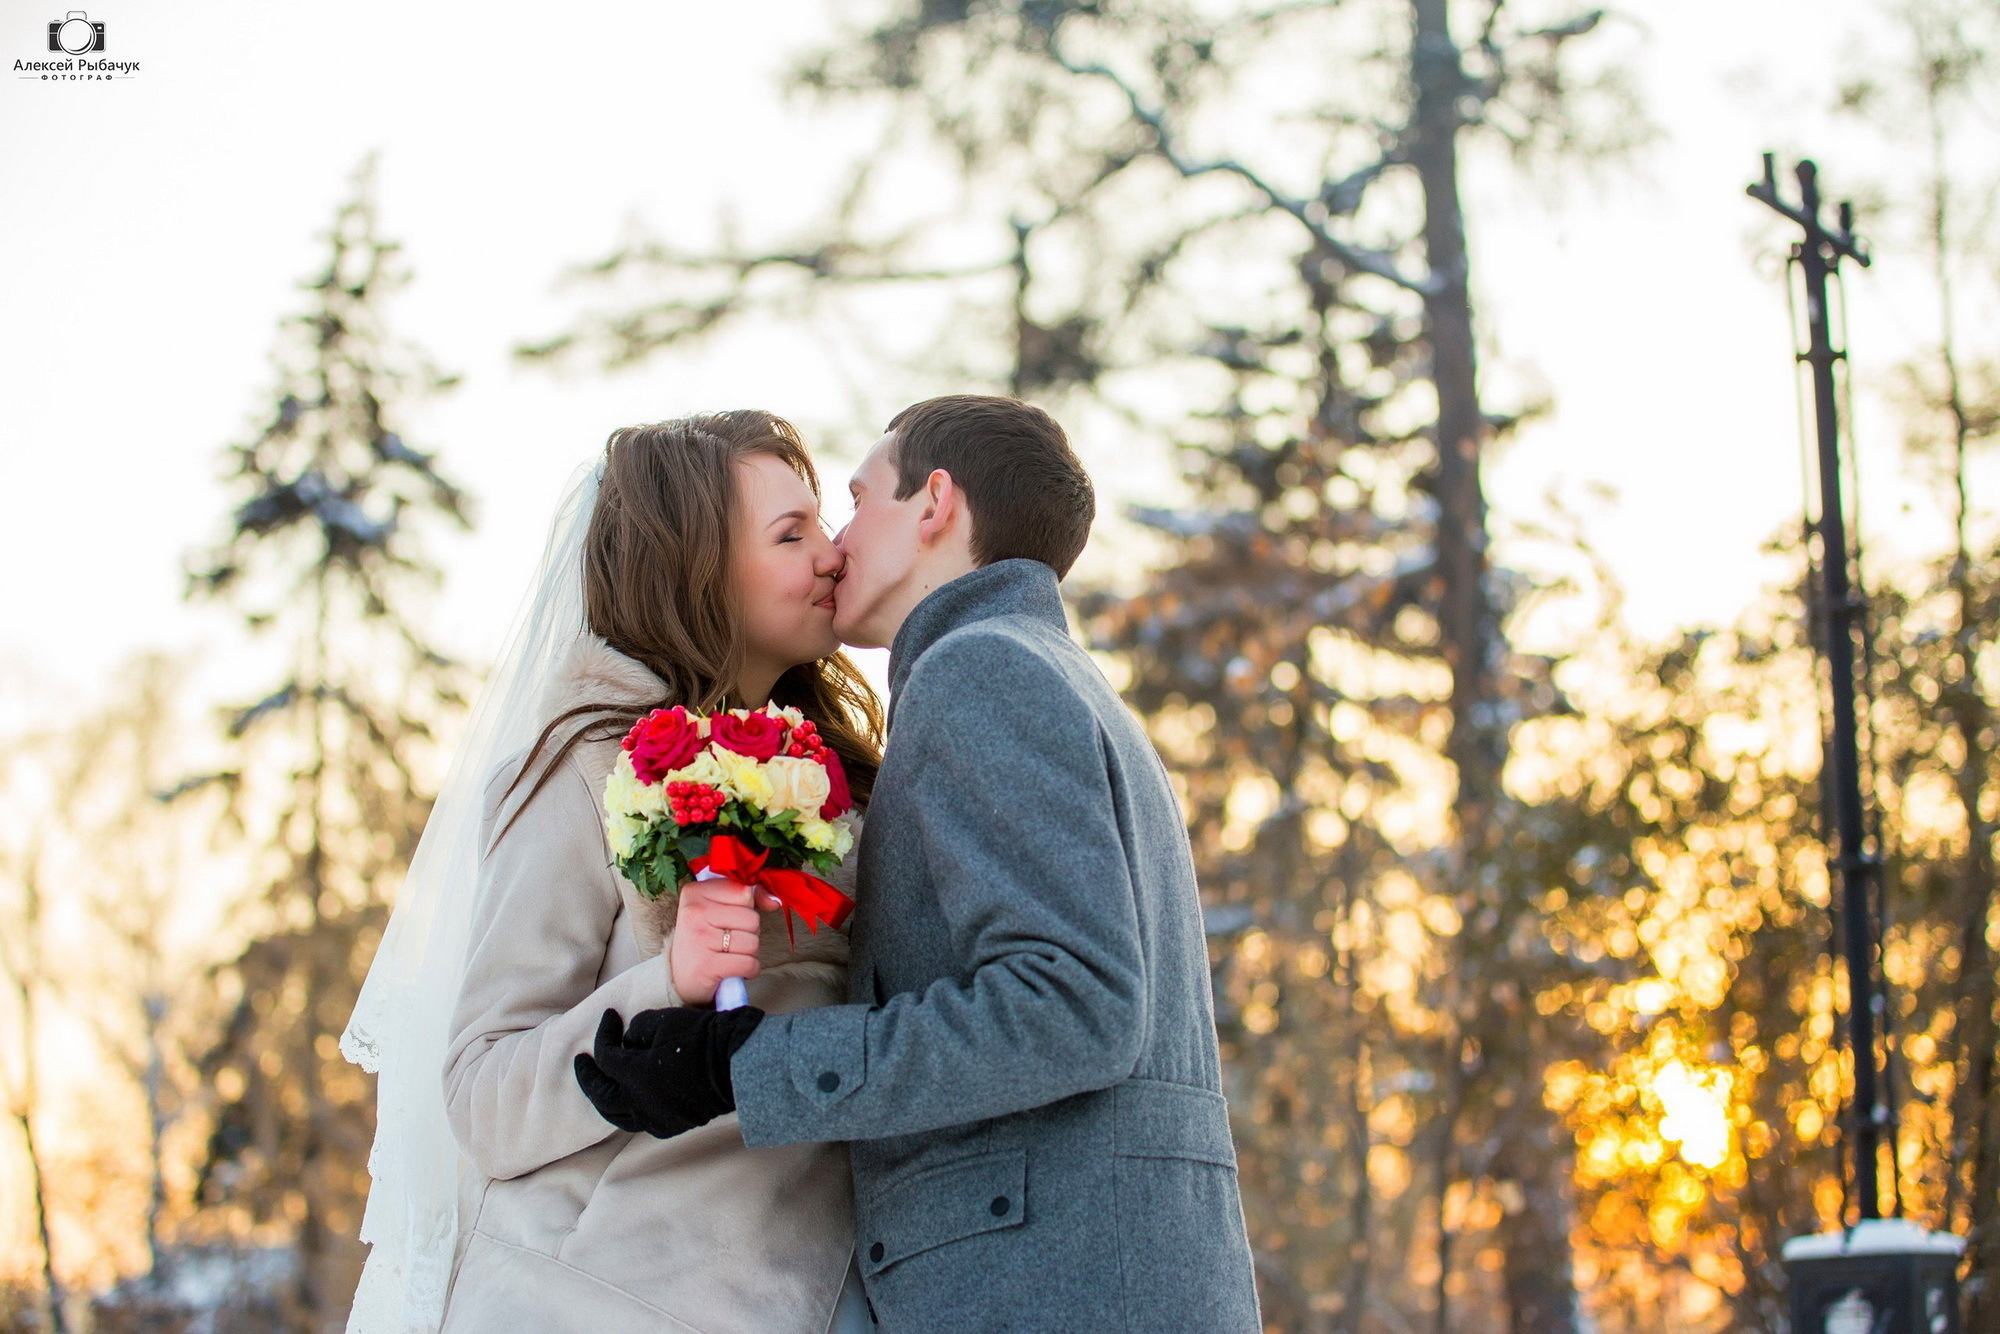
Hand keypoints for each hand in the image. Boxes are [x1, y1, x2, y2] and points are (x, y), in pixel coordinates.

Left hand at [573, 1005, 763, 1138]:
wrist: (741, 1064)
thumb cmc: (704, 1038)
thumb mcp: (665, 1021)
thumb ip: (637, 1030)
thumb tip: (630, 1043)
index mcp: (634, 1077)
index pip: (606, 1056)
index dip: (604, 1033)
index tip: (609, 1016)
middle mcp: (640, 1104)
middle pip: (601, 1095)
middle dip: (588, 1077)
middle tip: (583, 1062)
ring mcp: (656, 1118)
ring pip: (617, 1115)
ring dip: (605, 1098)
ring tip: (601, 1084)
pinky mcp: (672, 1125)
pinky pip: (640, 1121)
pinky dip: (629, 1109)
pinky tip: (631, 1098)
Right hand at [668, 876, 775, 1004]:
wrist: (678, 977)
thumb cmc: (704, 939)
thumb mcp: (717, 909)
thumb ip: (747, 898)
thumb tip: (774, 901)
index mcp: (696, 891)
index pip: (745, 892)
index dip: (747, 909)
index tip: (732, 920)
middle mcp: (695, 911)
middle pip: (752, 918)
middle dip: (749, 933)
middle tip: (729, 941)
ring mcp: (700, 938)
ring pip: (753, 942)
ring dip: (749, 953)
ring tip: (730, 955)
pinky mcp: (707, 965)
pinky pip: (749, 964)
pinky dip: (749, 970)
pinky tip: (735, 969)